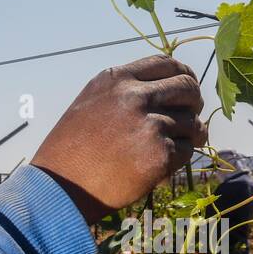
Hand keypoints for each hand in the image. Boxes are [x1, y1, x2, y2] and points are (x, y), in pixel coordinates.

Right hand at [31, 55, 207, 223]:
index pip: (167, 63)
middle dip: (194, 104)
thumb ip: (126, 93)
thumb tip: (170, 93)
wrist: (58, 190)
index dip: (184, 75)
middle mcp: (134, 96)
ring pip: (191, 122)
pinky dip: (178, 158)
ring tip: (169, 147)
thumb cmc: (69, 152)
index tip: (187, 90)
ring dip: (187, 135)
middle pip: (188, 88)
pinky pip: (186, 150)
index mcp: (116, 79)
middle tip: (188, 120)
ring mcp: (149, 125)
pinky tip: (160, 165)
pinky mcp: (159, 154)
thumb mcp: (90, 105)